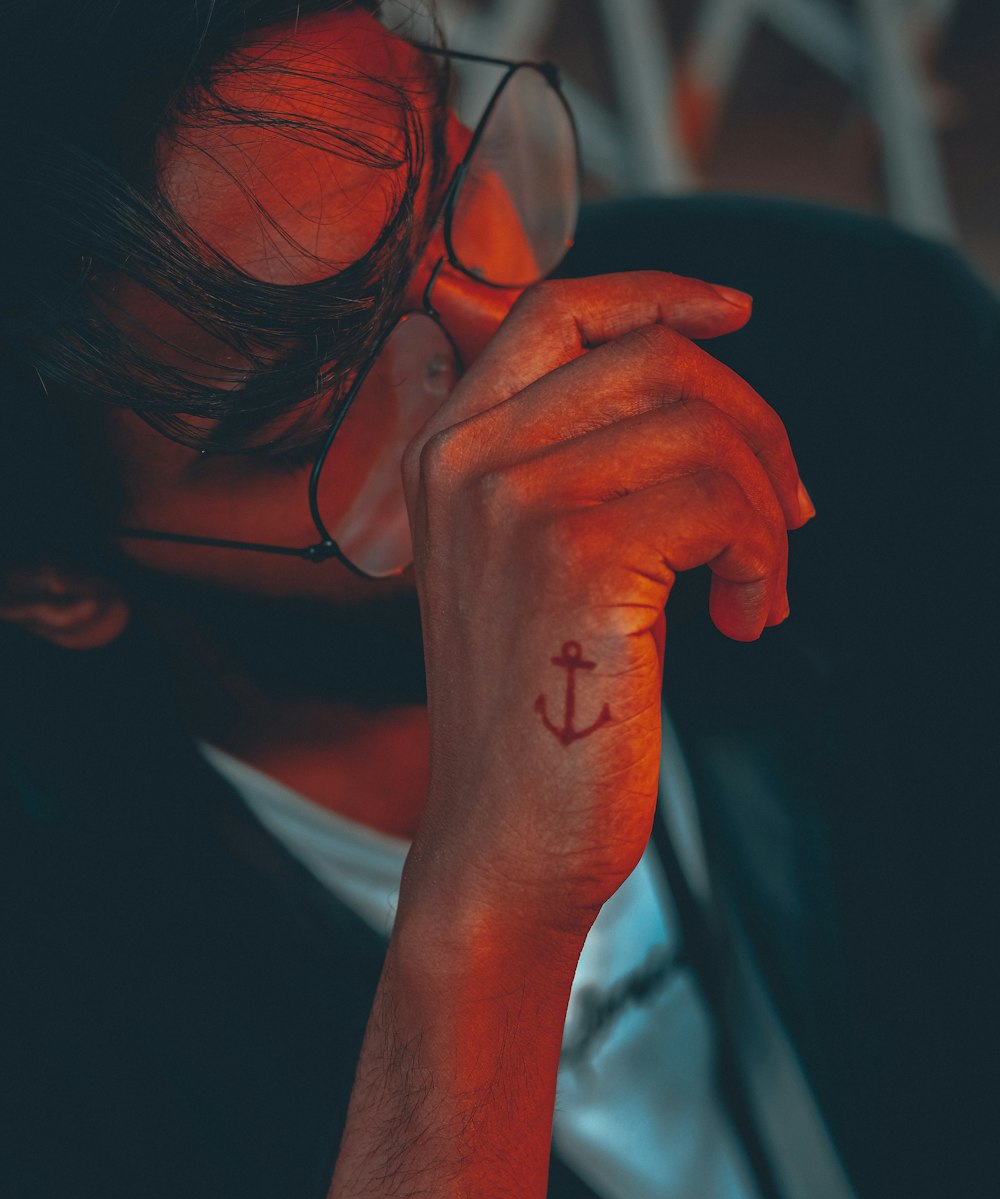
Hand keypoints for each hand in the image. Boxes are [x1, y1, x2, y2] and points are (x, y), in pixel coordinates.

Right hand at [400, 272, 811, 939]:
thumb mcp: (530, 568)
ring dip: (766, 508)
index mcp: (446, 453)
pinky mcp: (576, 557)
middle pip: (657, 360)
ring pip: (702, 428)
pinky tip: (747, 620)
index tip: (734, 314)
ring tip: (759, 588)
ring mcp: (513, 502)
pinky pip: (721, 501)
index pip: (553, 310)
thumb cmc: (535, 715)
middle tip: (784, 522)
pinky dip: (764, 556)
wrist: (503, 841)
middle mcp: (466, 459)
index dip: (656, 294)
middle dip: (755, 430)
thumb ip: (573, 467)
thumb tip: (693, 382)